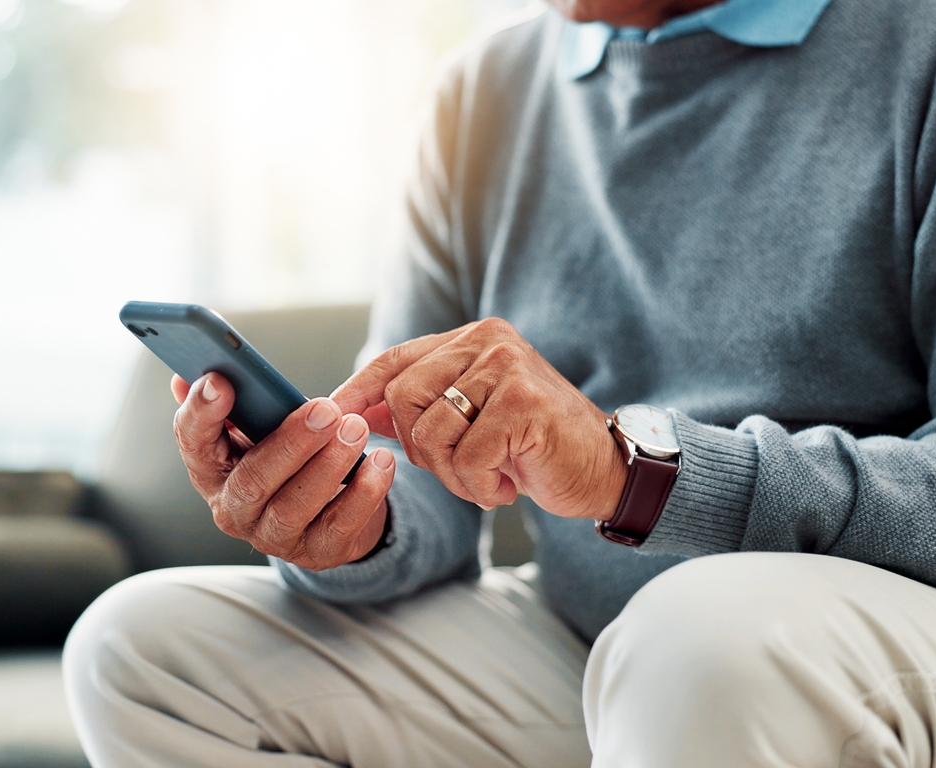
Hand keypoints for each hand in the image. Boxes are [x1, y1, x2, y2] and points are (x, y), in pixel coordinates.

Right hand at [171, 373, 394, 569]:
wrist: (330, 513)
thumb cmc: (289, 460)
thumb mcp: (261, 430)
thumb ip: (236, 404)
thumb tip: (190, 375)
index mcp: (213, 469)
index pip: (193, 442)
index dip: (202, 413)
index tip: (220, 380)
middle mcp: (234, 509)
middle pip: (253, 480)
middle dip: (290, 442)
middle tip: (325, 409)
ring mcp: (273, 536)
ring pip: (294, 505)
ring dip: (329, 464)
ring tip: (356, 428)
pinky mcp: (317, 552)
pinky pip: (340, 524)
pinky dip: (364, 491)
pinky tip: (382, 461)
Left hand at [333, 318, 627, 520]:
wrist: (605, 469)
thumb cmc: (535, 446)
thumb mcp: (472, 421)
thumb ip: (423, 410)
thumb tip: (358, 410)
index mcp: (474, 339)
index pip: (396, 358)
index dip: (358, 389)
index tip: (330, 414)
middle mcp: (489, 342)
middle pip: (402, 397)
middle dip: (419, 449)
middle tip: (461, 467)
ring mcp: (507, 369)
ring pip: (430, 432)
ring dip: (454, 474)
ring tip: (490, 477)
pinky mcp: (522, 405)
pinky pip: (466, 457)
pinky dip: (480, 486)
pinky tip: (509, 483)